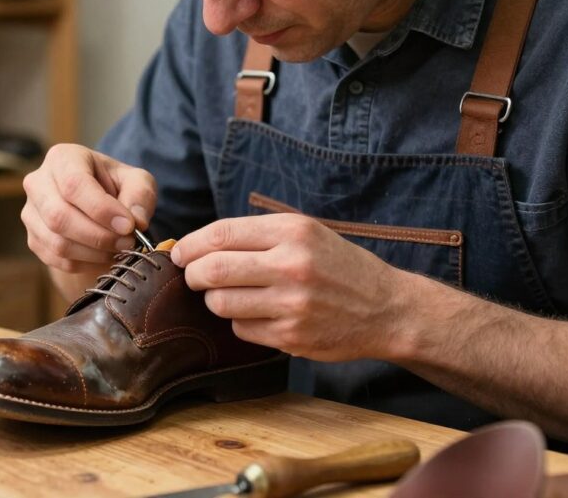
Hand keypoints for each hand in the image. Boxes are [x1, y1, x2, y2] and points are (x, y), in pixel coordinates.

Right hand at [22, 144, 156, 274]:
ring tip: (119, 248)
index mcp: (62, 158)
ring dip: (94, 253)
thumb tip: (136, 221)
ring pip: (57, 242)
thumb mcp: (136, 180)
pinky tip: (103, 255)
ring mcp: (30, 212)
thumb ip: (140, 196)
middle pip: (59, 216)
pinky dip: (85, 263)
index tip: (129, 226)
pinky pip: (56, 259)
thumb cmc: (114, 186)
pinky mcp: (33, 238)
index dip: (102, 209)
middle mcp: (37, 182)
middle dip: (99, 236)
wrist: (95, 205)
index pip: (74, 184)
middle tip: (128, 242)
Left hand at [171, 214, 408, 362]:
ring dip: (215, 300)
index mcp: (292, 231)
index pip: (220, 234)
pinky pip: (241, 329)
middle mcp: (291, 265)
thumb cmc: (337, 266)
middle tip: (194, 277)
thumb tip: (195, 246)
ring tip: (231, 295)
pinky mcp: (291, 336)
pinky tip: (259, 315)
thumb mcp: (305, 233)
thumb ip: (255, 236)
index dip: (190, 245)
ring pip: (220, 302)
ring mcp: (291, 304)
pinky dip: (240, 322)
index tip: (180, 253)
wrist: (386, 308)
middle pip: (212, 270)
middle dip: (192, 275)